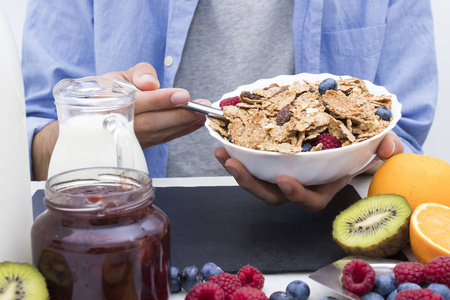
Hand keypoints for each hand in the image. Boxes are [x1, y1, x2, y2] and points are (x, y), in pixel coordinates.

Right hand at [103, 62, 208, 148]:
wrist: (98, 116)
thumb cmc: (112, 91)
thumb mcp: (119, 75)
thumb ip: (139, 74)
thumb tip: (151, 84)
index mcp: (109, 104)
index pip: (138, 103)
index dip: (161, 100)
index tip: (183, 95)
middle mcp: (118, 126)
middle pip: (152, 123)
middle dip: (179, 115)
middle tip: (201, 107)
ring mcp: (130, 140)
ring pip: (160, 133)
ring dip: (184, 124)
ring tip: (204, 113)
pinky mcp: (142, 146)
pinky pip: (164, 139)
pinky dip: (183, 130)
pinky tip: (198, 122)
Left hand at [214, 131, 403, 211]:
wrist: (347, 137)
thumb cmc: (363, 147)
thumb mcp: (382, 147)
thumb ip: (389, 148)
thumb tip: (388, 147)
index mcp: (324, 187)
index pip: (310, 201)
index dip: (297, 195)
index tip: (284, 180)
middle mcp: (301, 184)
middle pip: (273, 195)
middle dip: (253, 184)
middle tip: (236, 166)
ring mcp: (285, 172)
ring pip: (258, 181)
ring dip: (238, 170)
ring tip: (223, 154)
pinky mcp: (273, 160)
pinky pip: (253, 163)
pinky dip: (238, 155)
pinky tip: (225, 143)